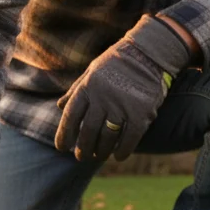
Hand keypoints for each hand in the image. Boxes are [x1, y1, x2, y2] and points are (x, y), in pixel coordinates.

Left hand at [55, 15, 190, 161]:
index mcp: (88, 87)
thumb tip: (60, 107)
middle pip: (89, 131)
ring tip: (98, 156)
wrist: (149, 52)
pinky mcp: (142, 112)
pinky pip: (130, 138)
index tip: (61, 148)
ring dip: (102, 151)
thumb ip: (77, 90)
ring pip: (108, 137)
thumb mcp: (92, 71)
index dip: (64, 134)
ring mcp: (123, 105)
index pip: (71, 116)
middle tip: (81, 157)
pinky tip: (118, 156)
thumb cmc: (117, 63)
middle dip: (83, 148)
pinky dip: (123, 150)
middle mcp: (103, 97)